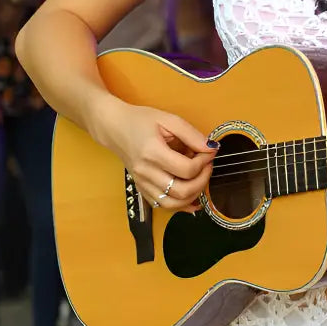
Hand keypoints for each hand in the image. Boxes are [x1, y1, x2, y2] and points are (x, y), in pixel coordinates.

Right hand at [99, 99, 218, 210]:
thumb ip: (192, 135)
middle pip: (182, 191)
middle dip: (203, 181)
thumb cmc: (141, 120)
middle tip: (208, 166)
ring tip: (200, 179)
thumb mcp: (169, 119)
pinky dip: (180, 206)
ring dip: (193, 196)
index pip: (186, 169)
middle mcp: (146, 172)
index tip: (210, 152)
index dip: (204, 162)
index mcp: (152, 152)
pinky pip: (163, 205)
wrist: (115, 128)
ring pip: (173, 204)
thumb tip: (211, 149)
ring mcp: (142, 183)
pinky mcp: (141, 189)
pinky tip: (193, 199)